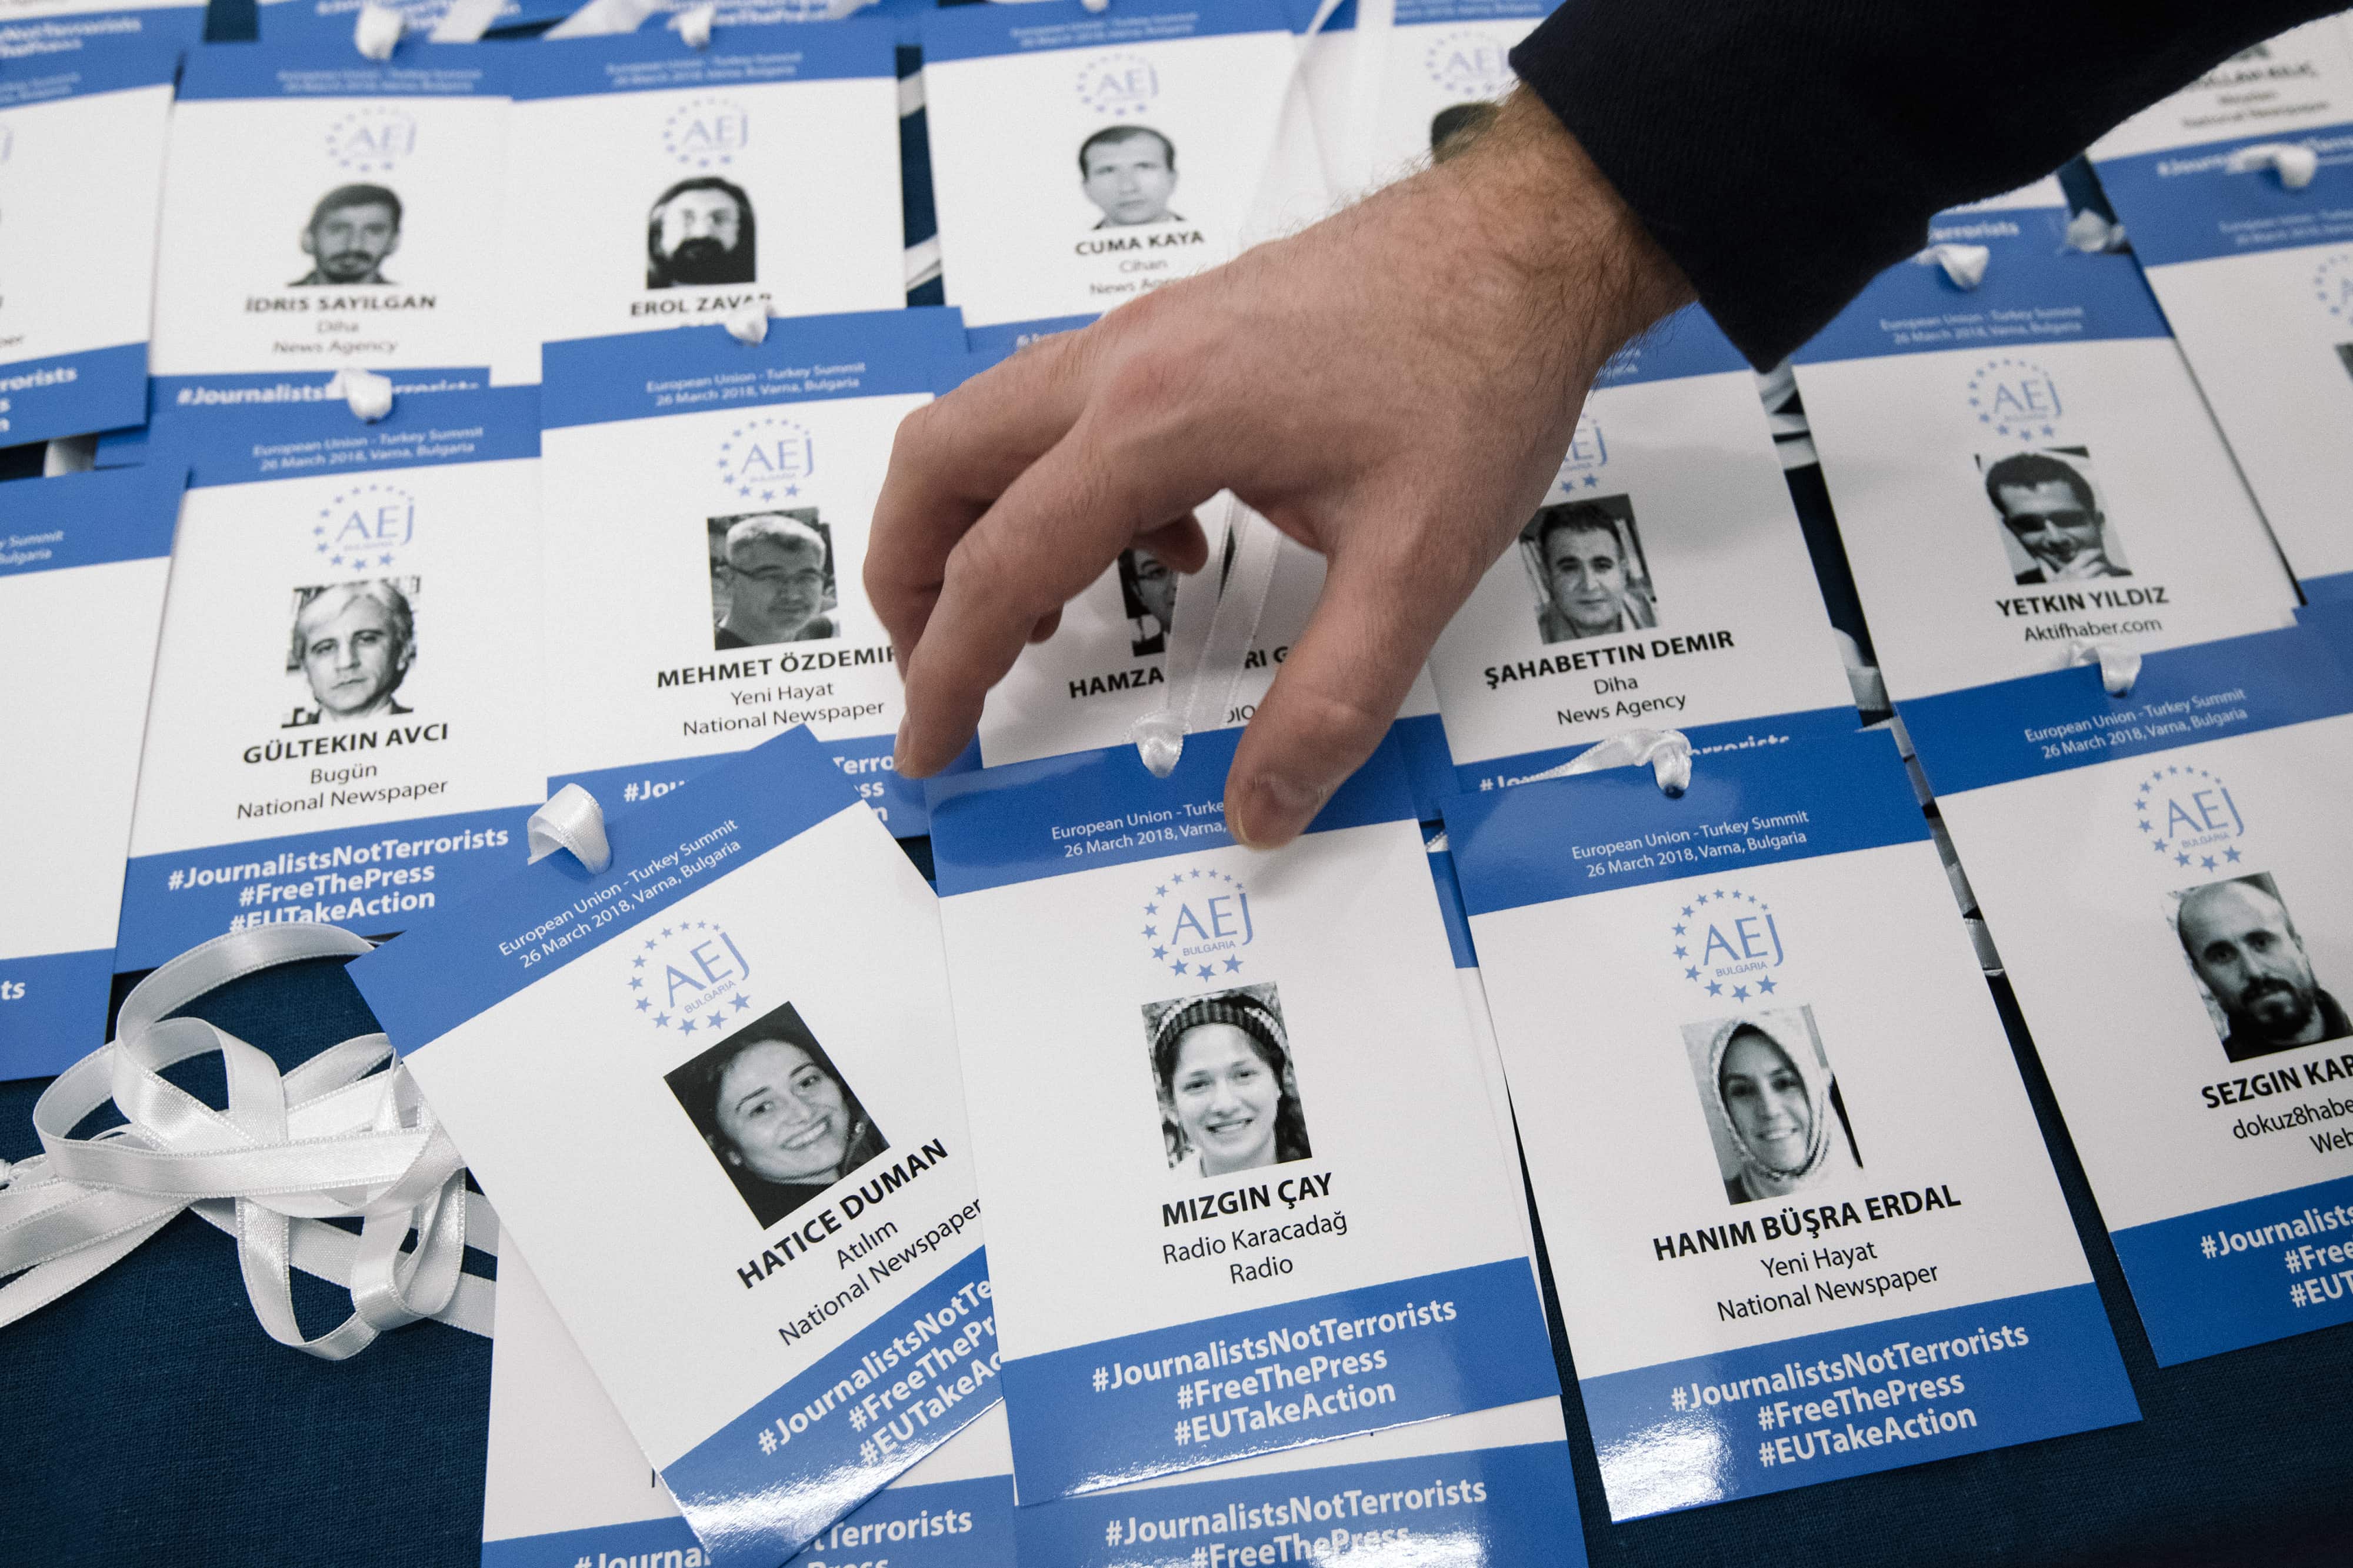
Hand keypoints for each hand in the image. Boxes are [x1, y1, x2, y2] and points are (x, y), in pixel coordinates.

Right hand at [868, 89, 1692, 846]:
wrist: (1526, 242)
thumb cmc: (1479, 370)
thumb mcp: (1416, 565)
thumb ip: (1332, 700)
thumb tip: (1263, 808)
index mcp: (1157, 420)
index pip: (999, 564)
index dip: (947, 673)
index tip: (926, 745)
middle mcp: (1123, 363)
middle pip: (939, 465)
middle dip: (909, 581)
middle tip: (938, 675)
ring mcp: (1143, 335)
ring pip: (987, 426)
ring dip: (973, 527)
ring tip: (1030, 626)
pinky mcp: (1178, 332)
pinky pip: (1064, 413)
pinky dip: (1063, 493)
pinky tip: (1166, 549)